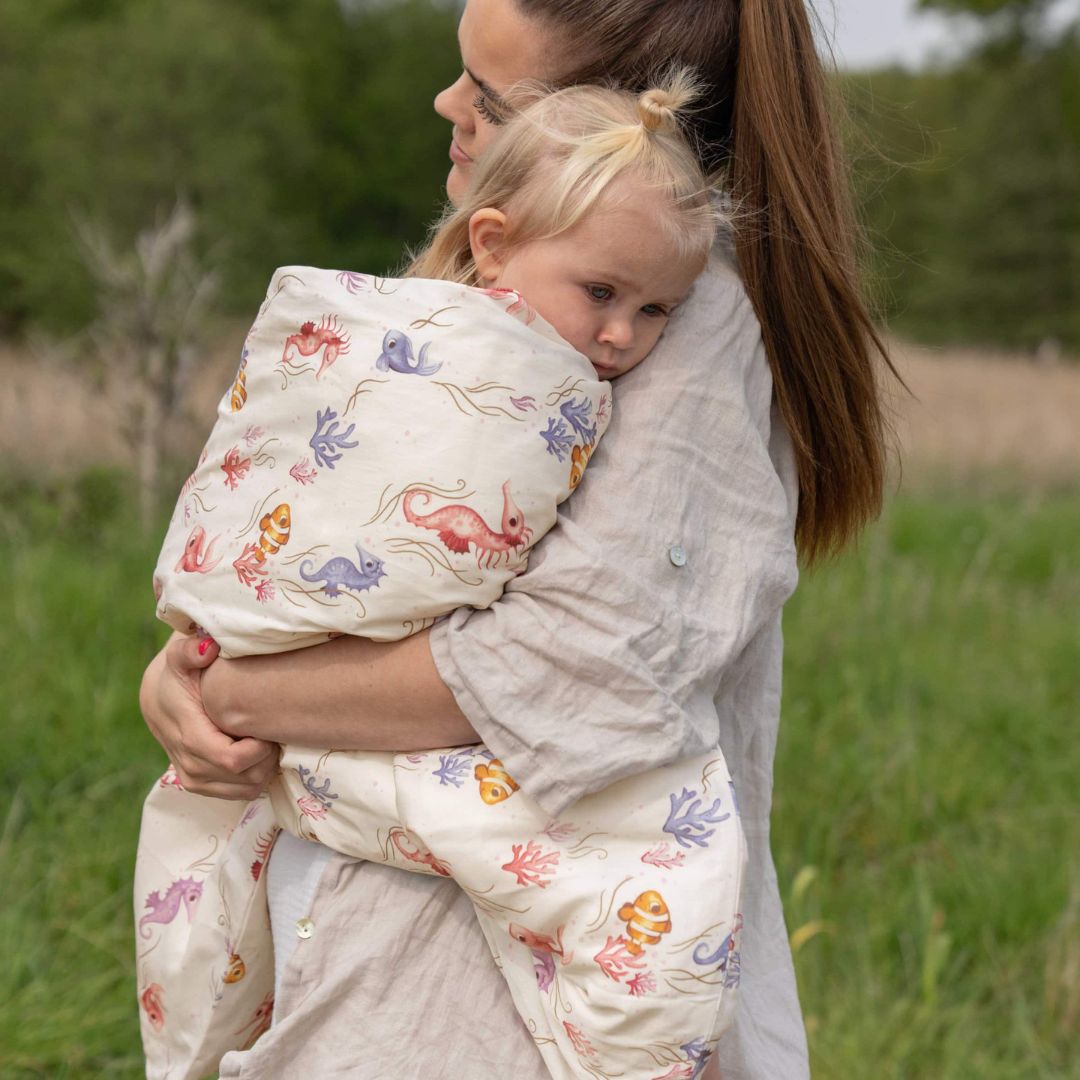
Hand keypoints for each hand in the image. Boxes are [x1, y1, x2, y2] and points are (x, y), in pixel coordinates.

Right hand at [139, 632, 279, 799]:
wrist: (159, 697)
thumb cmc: (179, 674)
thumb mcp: (180, 656)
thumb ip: (190, 650)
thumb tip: (207, 648)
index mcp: (188, 736)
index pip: (231, 760)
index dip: (259, 749)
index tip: (268, 727)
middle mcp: (190, 765)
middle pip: (246, 777)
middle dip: (268, 757)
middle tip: (272, 730)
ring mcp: (194, 779)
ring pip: (247, 790)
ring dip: (264, 768)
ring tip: (264, 739)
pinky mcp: (200, 785)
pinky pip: (240, 793)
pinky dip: (255, 776)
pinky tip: (256, 751)